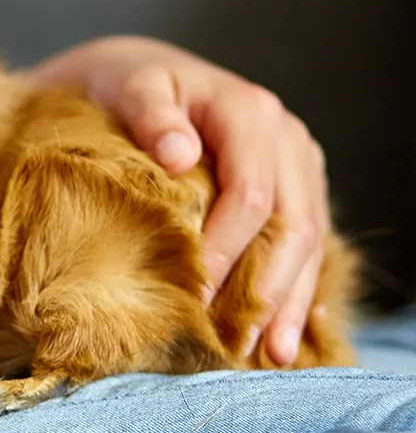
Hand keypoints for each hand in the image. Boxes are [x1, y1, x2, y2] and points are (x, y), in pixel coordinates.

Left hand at [29, 35, 328, 365]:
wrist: (138, 77)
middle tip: (238, 344)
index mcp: (249, 112)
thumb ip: (150, 114)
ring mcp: (297, 166)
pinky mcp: (295, 190)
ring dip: (289, 301)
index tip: (195, 294)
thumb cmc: (125, 83)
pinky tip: (285, 331)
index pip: (250, 195)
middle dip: (266, 289)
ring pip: (307, 242)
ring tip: (269, 355)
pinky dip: (295, 289)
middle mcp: (286, 139)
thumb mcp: (128, 85)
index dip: (227, 249)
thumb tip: (177, 155)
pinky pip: (305, 245)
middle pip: (290, 225)